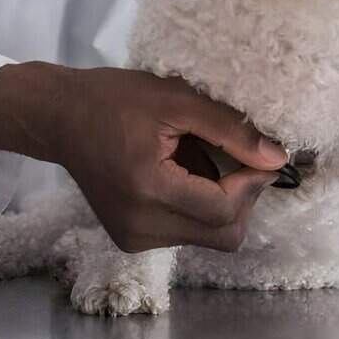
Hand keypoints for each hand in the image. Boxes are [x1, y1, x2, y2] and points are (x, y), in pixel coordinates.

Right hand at [0, 62, 286, 253]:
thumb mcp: (176, 99)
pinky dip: (197, 207)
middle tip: (235, 157)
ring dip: (220, 202)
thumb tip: (278, 157)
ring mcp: (133, 239)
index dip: (253, 182)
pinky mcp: (131, 240)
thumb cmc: (115, 98)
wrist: (60, 117)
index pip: (225, 210)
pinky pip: (185, 233)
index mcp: (147, 189)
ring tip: (198, 160)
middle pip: (224, 235)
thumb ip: (230, 128)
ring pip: (208, 237)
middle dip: (242, 197)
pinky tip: (180, 173)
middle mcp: (139, 226)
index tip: (260, 151)